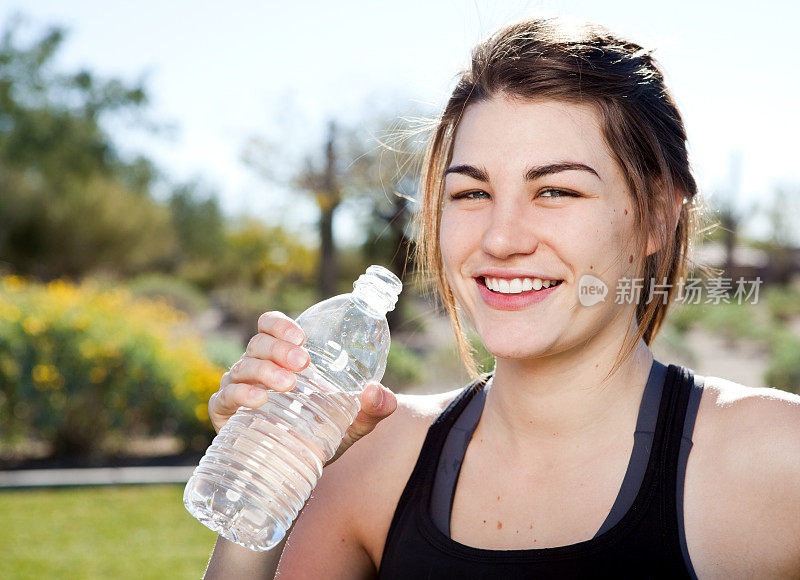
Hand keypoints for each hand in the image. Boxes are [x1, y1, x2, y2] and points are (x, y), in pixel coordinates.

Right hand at [210, 311, 397, 464]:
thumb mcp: (354, 421)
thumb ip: (375, 408)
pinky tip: (259, 400)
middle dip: (279, 349)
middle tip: (303, 363)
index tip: (300, 337)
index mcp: (282, 358)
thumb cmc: (325, 433)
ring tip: (288, 384)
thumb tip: (379, 394)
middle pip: (258, 344)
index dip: (280, 325)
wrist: (303, 470)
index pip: (270, 327)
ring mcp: (240, 389)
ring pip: (243, 367)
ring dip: (264, 371)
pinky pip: (225, 397)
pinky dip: (240, 394)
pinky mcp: (226, 414)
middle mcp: (257, 368)